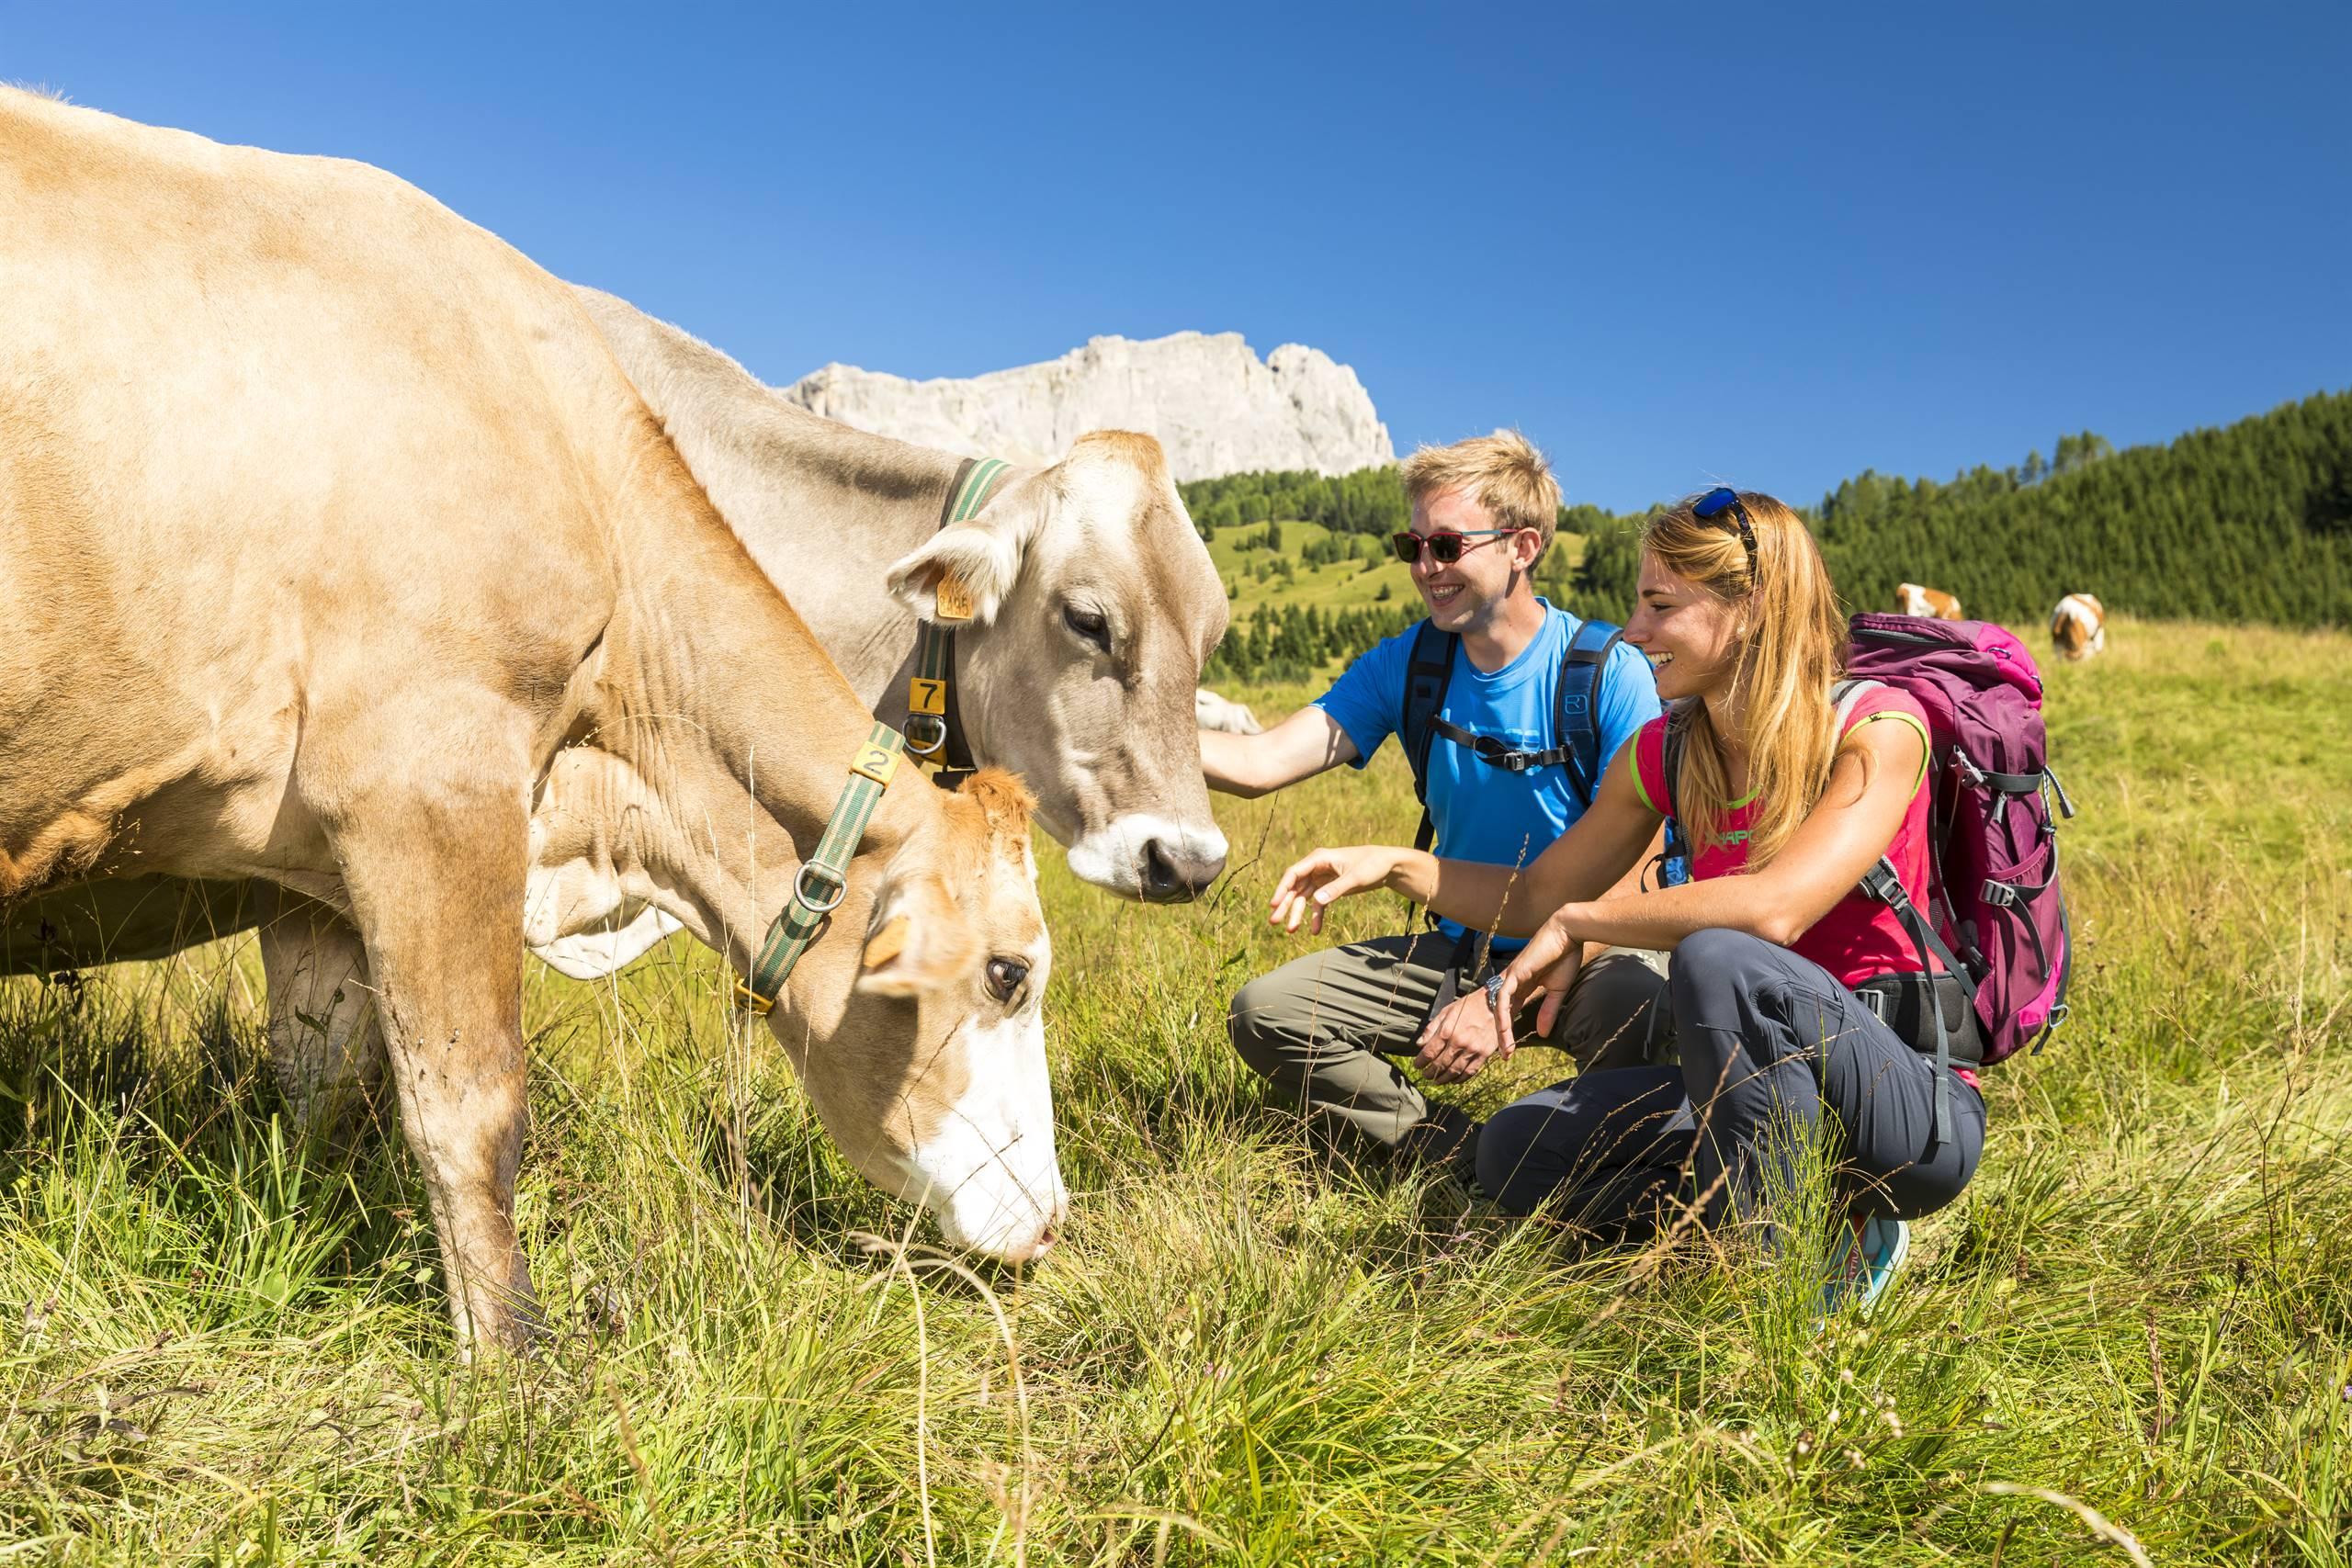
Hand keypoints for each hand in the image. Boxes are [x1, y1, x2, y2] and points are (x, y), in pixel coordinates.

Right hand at [1268, 845, 1398, 935]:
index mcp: (1319, 859)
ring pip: (1304, 898)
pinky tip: (1315, 931)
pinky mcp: (1330, 888)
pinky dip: (1316, 917)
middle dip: (1285, 905)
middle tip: (1273, 921)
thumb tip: (1317, 901)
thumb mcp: (1355, 877)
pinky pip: (1318, 904)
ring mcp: (1322, 879)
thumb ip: (1336, 889)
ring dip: (1298, 913)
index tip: (1274, 905)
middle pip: (1295, 887)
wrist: (1389, 865)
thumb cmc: (1372, 864)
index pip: (1293, 873)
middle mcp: (1316, 868)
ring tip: (1290, 931)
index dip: (1282, 889)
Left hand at [1414, 989, 1509, 1083]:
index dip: (1421, 1062)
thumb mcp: (1446, 1012)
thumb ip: (1432, 1028)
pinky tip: (1454, 1080)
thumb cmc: (1468, 1006)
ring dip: (1443, 1079)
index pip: (1429, 1052)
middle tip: (1425, 1075)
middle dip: (1430, 1072)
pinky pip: (1470, 1072)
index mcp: (1447, 1031)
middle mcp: (1459, 1042)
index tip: (1417, 1065)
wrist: (1493, 1003)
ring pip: (1454, 1071)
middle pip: (1440, 1064)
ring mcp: (1472, 1049)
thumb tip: (1420, 1044)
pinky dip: (1460, 1079)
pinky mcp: (1484, 1054)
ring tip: (1436, 1081)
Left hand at [1488, 914, 1585, 1055]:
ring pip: (1498, 1009)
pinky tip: (1504, 1030)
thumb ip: (1548, 1011)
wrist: (1568, 934)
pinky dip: (1502, 1015)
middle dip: (1499, 1036)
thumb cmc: (1565, 957)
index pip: (1510, 1013)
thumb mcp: (1557, 991)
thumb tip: (1542, 1033)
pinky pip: (1503, 998)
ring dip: (1500, 1031)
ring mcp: (1511, 977)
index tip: (1510, 1051)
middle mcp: (1513, 983)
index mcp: (1523, 986)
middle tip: (1502, 1056)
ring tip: (1504, 1049)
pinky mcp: (1515, 973)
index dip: (1508, 1032)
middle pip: (1500, 1013)